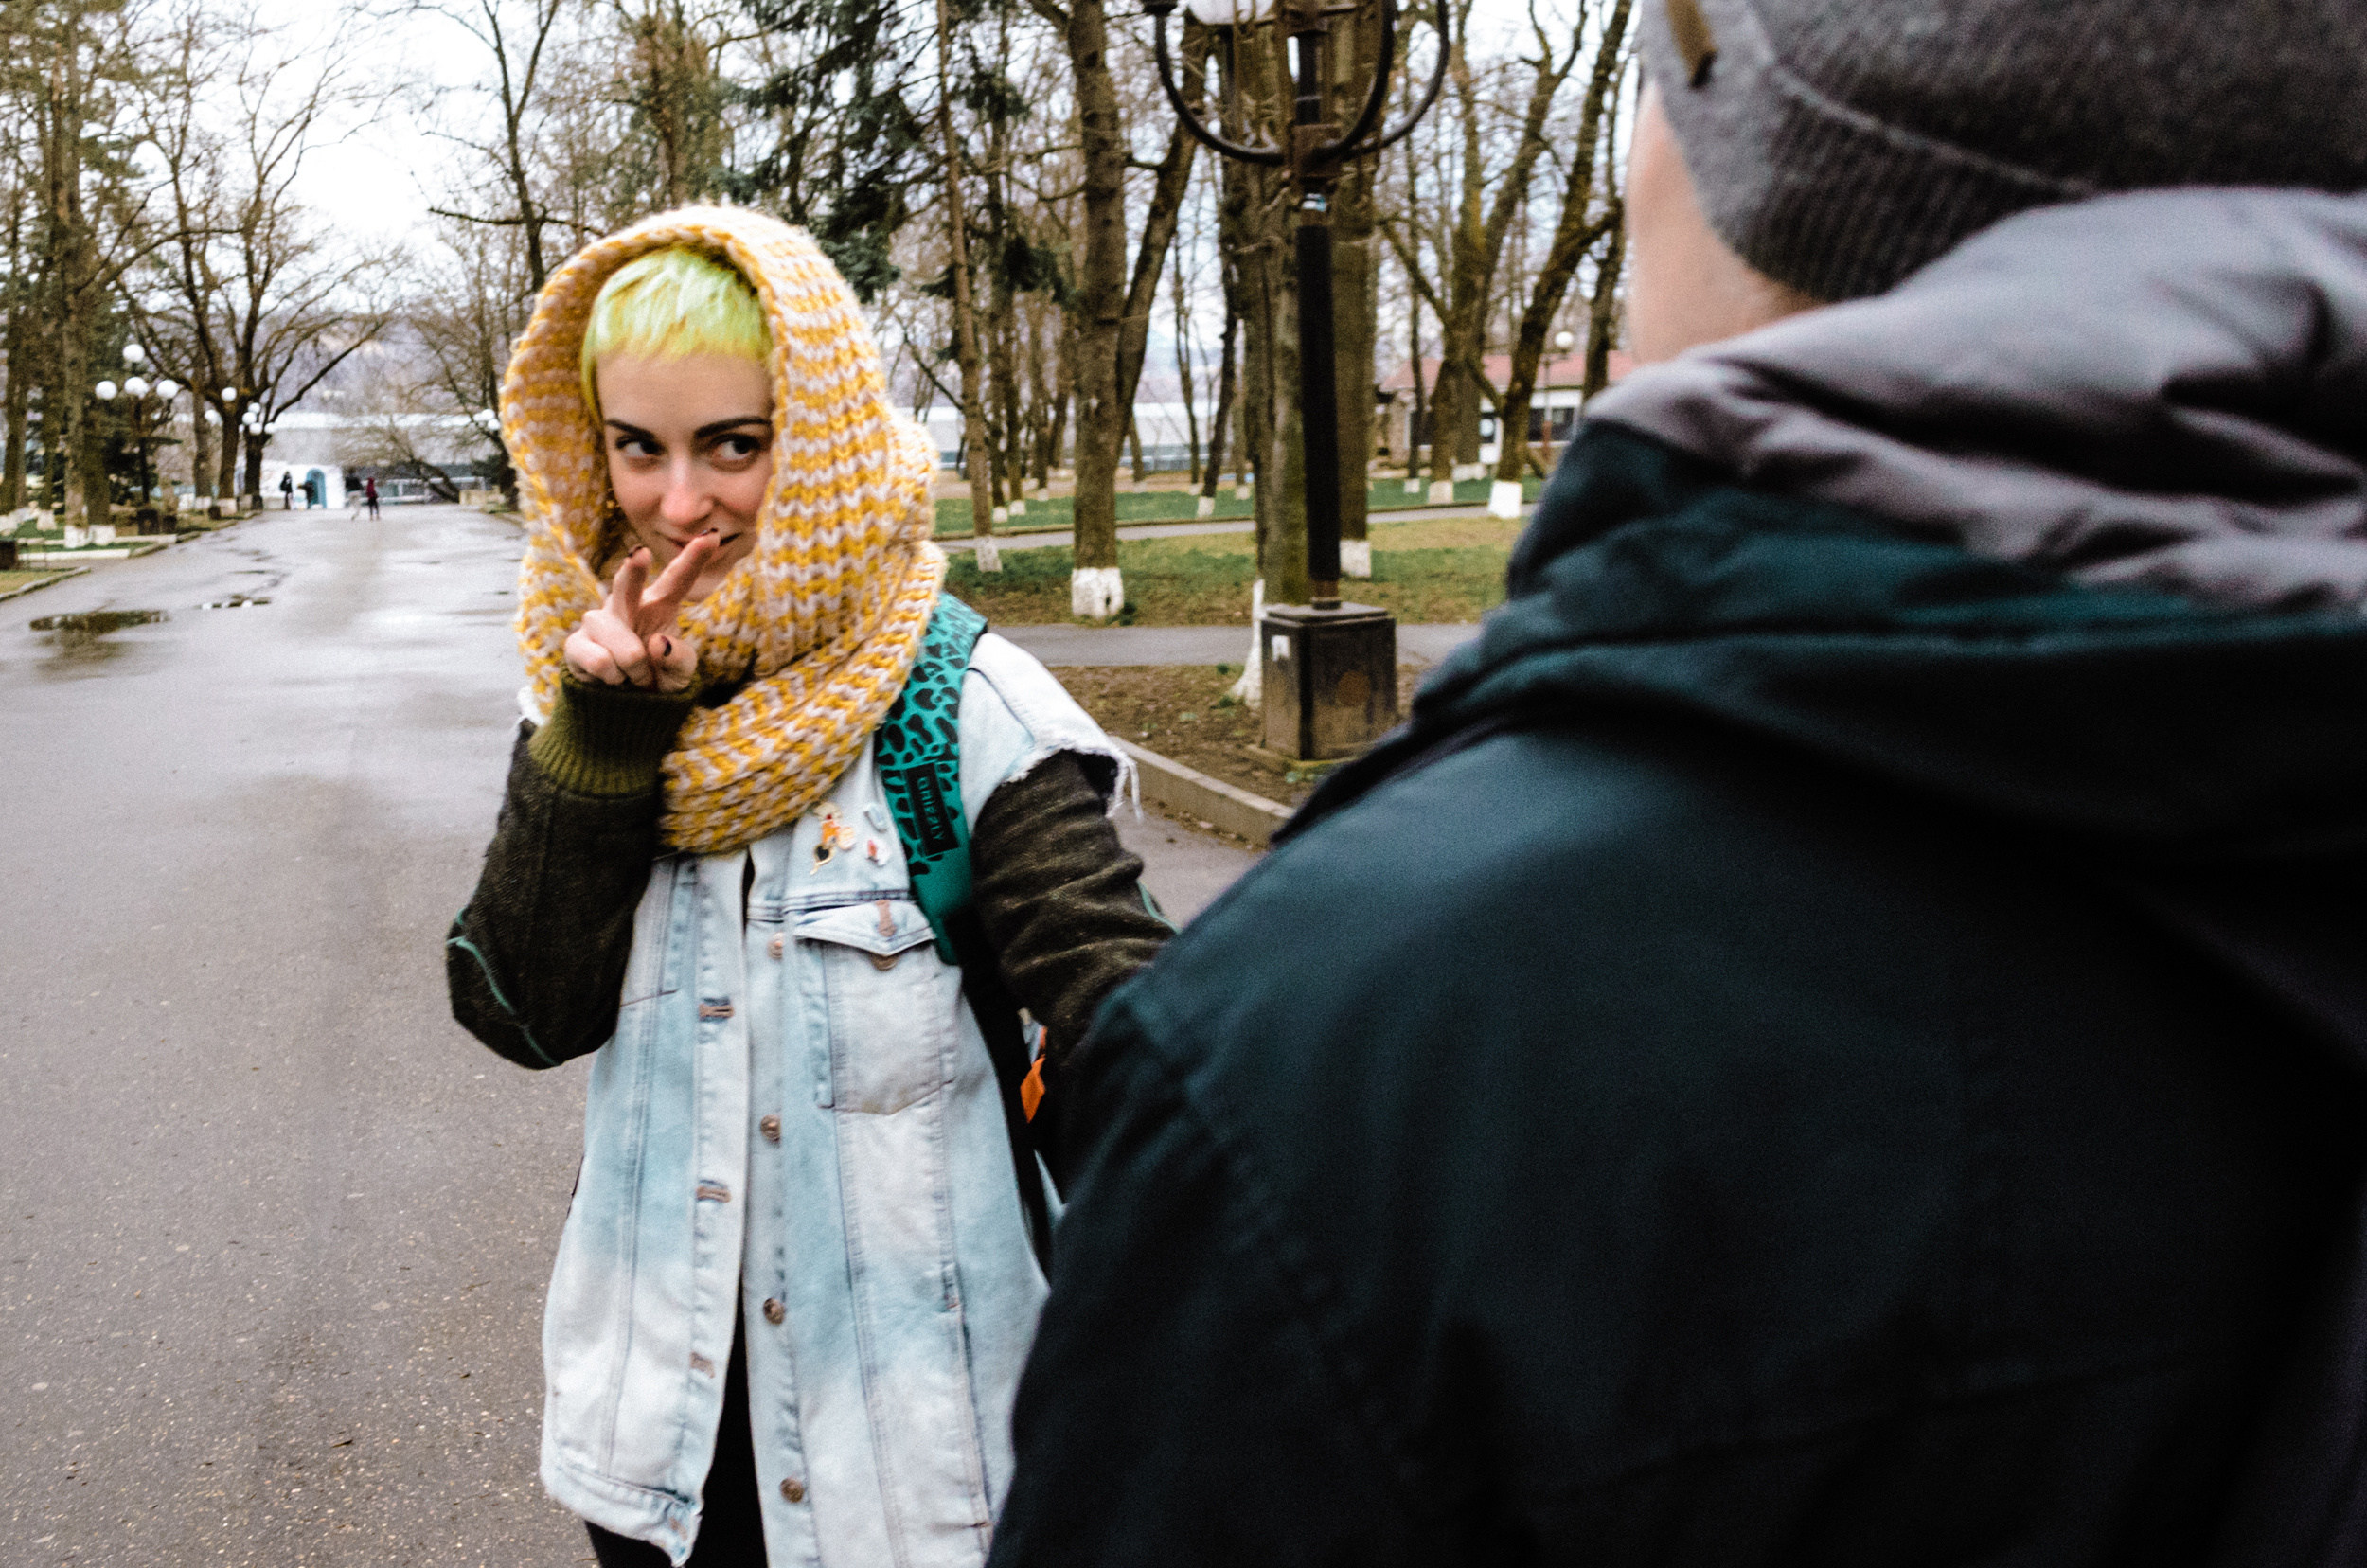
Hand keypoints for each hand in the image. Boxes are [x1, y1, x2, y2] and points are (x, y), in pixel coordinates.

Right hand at [563, 534, 716, 692]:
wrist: (623, 709)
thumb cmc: (657, 680)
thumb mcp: (680, 675)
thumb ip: (679, 660)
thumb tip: (658, 641)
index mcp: (659, 604)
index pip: (678, 579)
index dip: (693, 558)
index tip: (711, 535)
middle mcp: (627, 605)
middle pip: (629, 582)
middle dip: (633, 569)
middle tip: (640, 554)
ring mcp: (599, 621)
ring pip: (622, 642)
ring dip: (635, 670)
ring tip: (634, 677)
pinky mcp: (576, 644)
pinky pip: (601, 661)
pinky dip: (614, 679)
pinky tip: (611, 680)